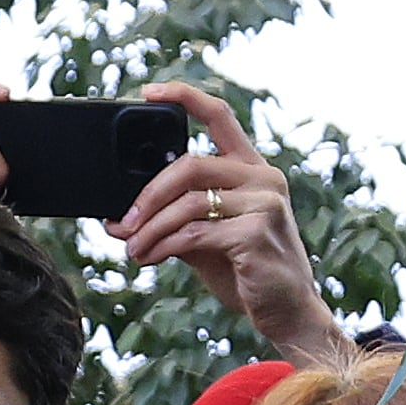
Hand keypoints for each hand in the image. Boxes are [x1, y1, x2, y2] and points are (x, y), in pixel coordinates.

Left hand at [112, 81, 352, 365]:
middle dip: (148, 194)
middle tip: (123, 223)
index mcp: (252, 169)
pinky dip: (165, 246)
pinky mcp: (257, 233)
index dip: (184, 98)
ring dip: (151, 228)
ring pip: (189, 202)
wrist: (287, 312)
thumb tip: (117, 222)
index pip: (219, 117)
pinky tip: (150, 259)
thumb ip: (171, 221)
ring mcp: (265, 204)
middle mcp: (263, 178)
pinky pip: (196, 233)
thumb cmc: (247, 273)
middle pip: (191, 165)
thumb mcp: (205, 240)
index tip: (148, 92)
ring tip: (133, 249)